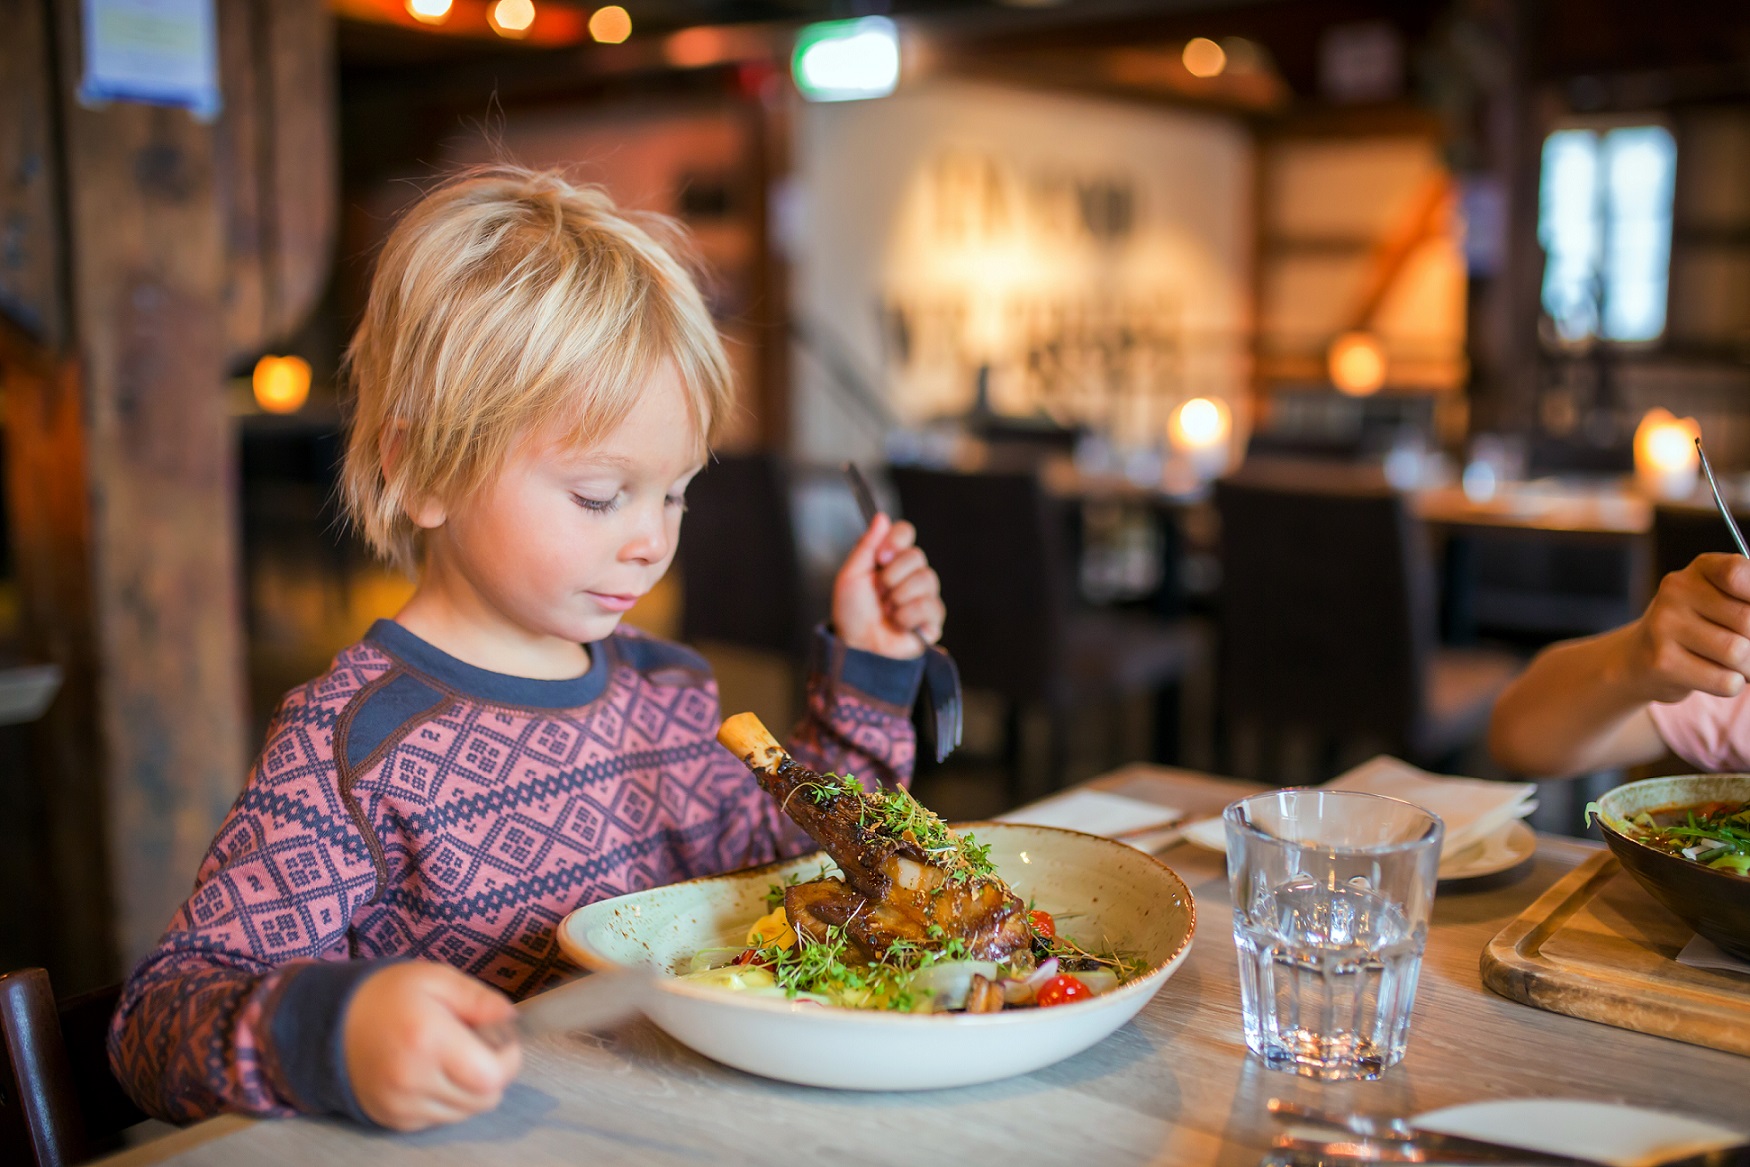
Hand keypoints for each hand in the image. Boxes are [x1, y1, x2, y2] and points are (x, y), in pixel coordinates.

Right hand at [342, 961, 520, 1131]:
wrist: (326, 1023)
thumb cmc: (386, 995)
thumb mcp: (435, 978)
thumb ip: (478, 998)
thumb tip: (510, 1018)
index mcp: (429, 1040)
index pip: (492, 1076)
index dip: (508, 1058)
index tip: (499, 1037)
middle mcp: (414, 1080)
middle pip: (484, 1099)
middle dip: (492, 1073)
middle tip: (477, 1045)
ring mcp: (401, 1105)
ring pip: (464, 1112)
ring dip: (470, 1089)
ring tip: (452, 1058)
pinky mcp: (393, 1119)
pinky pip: (440, 1119)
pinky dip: (447, 1100)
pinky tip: (432, 1072)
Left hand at [832, 513, 945, 659]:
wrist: (858, 648)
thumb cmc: (851, 614)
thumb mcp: (851, 576)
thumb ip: (866, 546)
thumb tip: (882, 517)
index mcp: (890, 560)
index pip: (905, 533)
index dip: (896, 540)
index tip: (881, 557)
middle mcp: (909, 574)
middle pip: (917, 555)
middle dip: (893, 576)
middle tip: (879, 593)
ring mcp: (923, 595)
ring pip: (927, 578)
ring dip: (899, 597)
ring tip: (887, 611)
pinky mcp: (933, 618)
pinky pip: (931, 605)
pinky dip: (908, 616)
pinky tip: (898, 625)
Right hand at [1625, 553, 1749, 702]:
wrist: (1640, 657)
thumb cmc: (1698, 627)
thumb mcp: (1723, 599)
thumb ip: (1747, 599)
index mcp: (1700, 569)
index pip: (1737, 572)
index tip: (1747, 614)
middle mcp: (1676, 591)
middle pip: (1747, 619)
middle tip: (1743, 646)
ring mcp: (1664, 625)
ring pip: (1737, 653)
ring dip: (1747, 668)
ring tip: (1732, 665)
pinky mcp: (1663, 661)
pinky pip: (1725, 681)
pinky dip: (1732, 685)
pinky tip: (1715, 676)